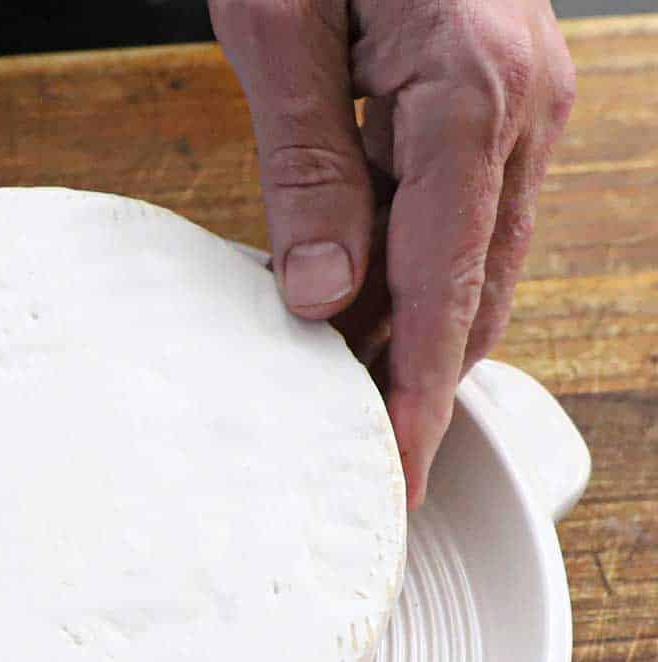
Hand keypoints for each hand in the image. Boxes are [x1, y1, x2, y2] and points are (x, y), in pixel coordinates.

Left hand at [211, 0, 575, 506]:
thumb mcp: (281, 24)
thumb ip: (307, 165)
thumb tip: (322, 295)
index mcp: (475, 95)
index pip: (445, 292)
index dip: (416, 397)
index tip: (395, 475)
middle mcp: (522, 113)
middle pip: (472, 298)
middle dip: (413, 384)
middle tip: (350, 455)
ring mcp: (521, 113)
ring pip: (471, 272)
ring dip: (406, 338)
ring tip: (336, 393)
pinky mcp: (495, 110)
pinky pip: (460, 229)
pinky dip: (408, 283)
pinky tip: (352, 312)